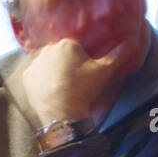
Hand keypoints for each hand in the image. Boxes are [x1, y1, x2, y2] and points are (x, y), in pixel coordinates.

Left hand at [20, 38, 134, 128]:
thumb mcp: (104, 71)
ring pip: (47, 63)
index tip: (82, 74)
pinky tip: (49, 90)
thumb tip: (130, 43)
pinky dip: (41, 81)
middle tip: (72, 82)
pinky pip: (35, 74)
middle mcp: (48, 49)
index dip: (80, 61)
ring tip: (61, 87)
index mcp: (67, 43)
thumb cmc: (84, 90)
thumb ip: (117, 55)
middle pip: (59, 54)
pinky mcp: (27, 76)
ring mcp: (35, 63)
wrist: (63, 113)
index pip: (75, 47)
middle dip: (65, 64)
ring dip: (52, 71)